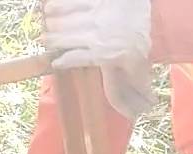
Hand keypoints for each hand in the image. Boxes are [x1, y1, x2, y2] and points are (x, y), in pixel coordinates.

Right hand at [43, 0, 154, 116]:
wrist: (149, 7)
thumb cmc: (142, 37)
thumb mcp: (139, 61)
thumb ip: (136, 81)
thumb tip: (148, 104)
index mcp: (105, 52)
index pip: (78, 59)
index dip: (65, 61)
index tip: (55, 63)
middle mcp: (96, 35)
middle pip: (68, 38)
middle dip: (53, 39)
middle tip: (44, 39)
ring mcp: (95, 16)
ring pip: (67, 20)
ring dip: (54, 22)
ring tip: (46, 22)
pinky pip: (73, 2)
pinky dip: (60, 4)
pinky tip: (50, 6)